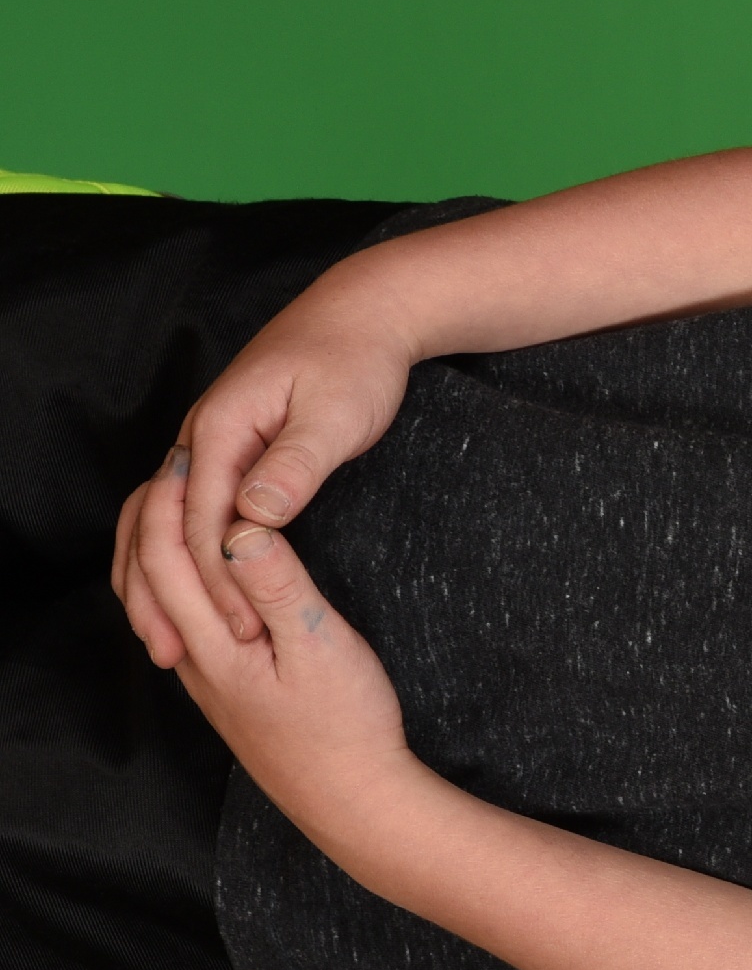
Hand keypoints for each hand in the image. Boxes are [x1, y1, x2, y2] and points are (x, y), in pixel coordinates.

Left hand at [118, 457, 415, 835]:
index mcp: (211, 642)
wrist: (351, 800)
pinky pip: (178, 619)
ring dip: (156, 545)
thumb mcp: (323, 648)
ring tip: (180, 504)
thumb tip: (243, 525)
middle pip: (144, 573)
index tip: (192, 453)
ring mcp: (203, 676)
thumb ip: (279, 586)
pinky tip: (204, 569)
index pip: (165, 555)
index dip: (171, 498)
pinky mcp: (223, 687)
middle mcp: (192, 659)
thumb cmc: (347, 727)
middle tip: (180, 463)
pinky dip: (175, 577)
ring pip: (154, 599)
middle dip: (151, 512)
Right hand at [163, 276, 417, 649]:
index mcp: (218, 429)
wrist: (363, 314)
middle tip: (197, 655)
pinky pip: (196, 510)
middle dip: (182, 591)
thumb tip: (256, 515)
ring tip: (183, 640)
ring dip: (172, 578)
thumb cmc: (355, 362)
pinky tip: (207, 590)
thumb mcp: (334, 415)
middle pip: (170, 527)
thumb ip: (296, 465)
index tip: (243, 629)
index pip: (200, 520)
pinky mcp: (231, 450)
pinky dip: (191, 552)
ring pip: (172, 521)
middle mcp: (200, 437)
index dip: (218, 579)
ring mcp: (211, 443)